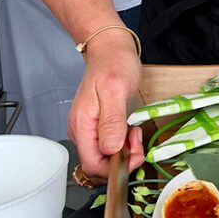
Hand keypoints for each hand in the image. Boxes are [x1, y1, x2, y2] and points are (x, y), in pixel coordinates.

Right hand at [67, 36, 144, 184]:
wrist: (110, 49)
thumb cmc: (114, 64)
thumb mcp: (116, 90)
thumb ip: (112, 121)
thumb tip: (110, 149)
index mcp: (82, 124)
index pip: (92, 164)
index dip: (114, 168)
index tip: (135, 155)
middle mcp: (81, 130)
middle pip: (97, 164)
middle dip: (121, 161)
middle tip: (137, 142)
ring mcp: (87, 129)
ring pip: (103, 157)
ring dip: (123, 152)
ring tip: (134, 133)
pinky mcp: (95, 126)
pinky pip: (107, 146)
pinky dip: (121, 144)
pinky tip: (129, 131)